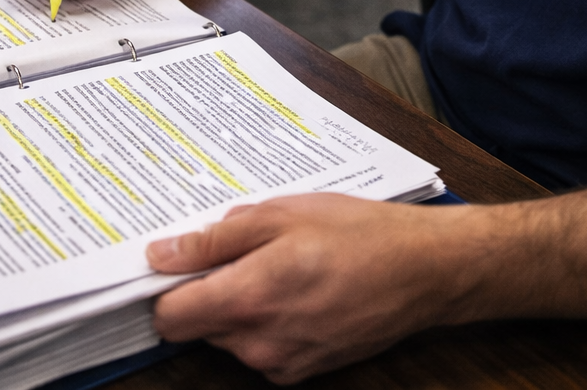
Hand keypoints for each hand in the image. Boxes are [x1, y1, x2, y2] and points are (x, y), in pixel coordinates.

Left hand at [147, 194, 475, 383]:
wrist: (424, 271)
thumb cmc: (359, 234)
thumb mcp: (281, 215)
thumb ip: (214, 240)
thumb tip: (163, 255)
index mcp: (247, 300)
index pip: (168, 317)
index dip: (167, 287)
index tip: (178, 262)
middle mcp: (258, 343)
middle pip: (199, 325)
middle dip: (211, 289)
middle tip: (248, 249)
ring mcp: (281, 363)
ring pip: (230, 336)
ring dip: (242, 304)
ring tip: (283, 265)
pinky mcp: (302, 371)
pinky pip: (261, 347)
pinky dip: (268, 321)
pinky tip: (301, 288)